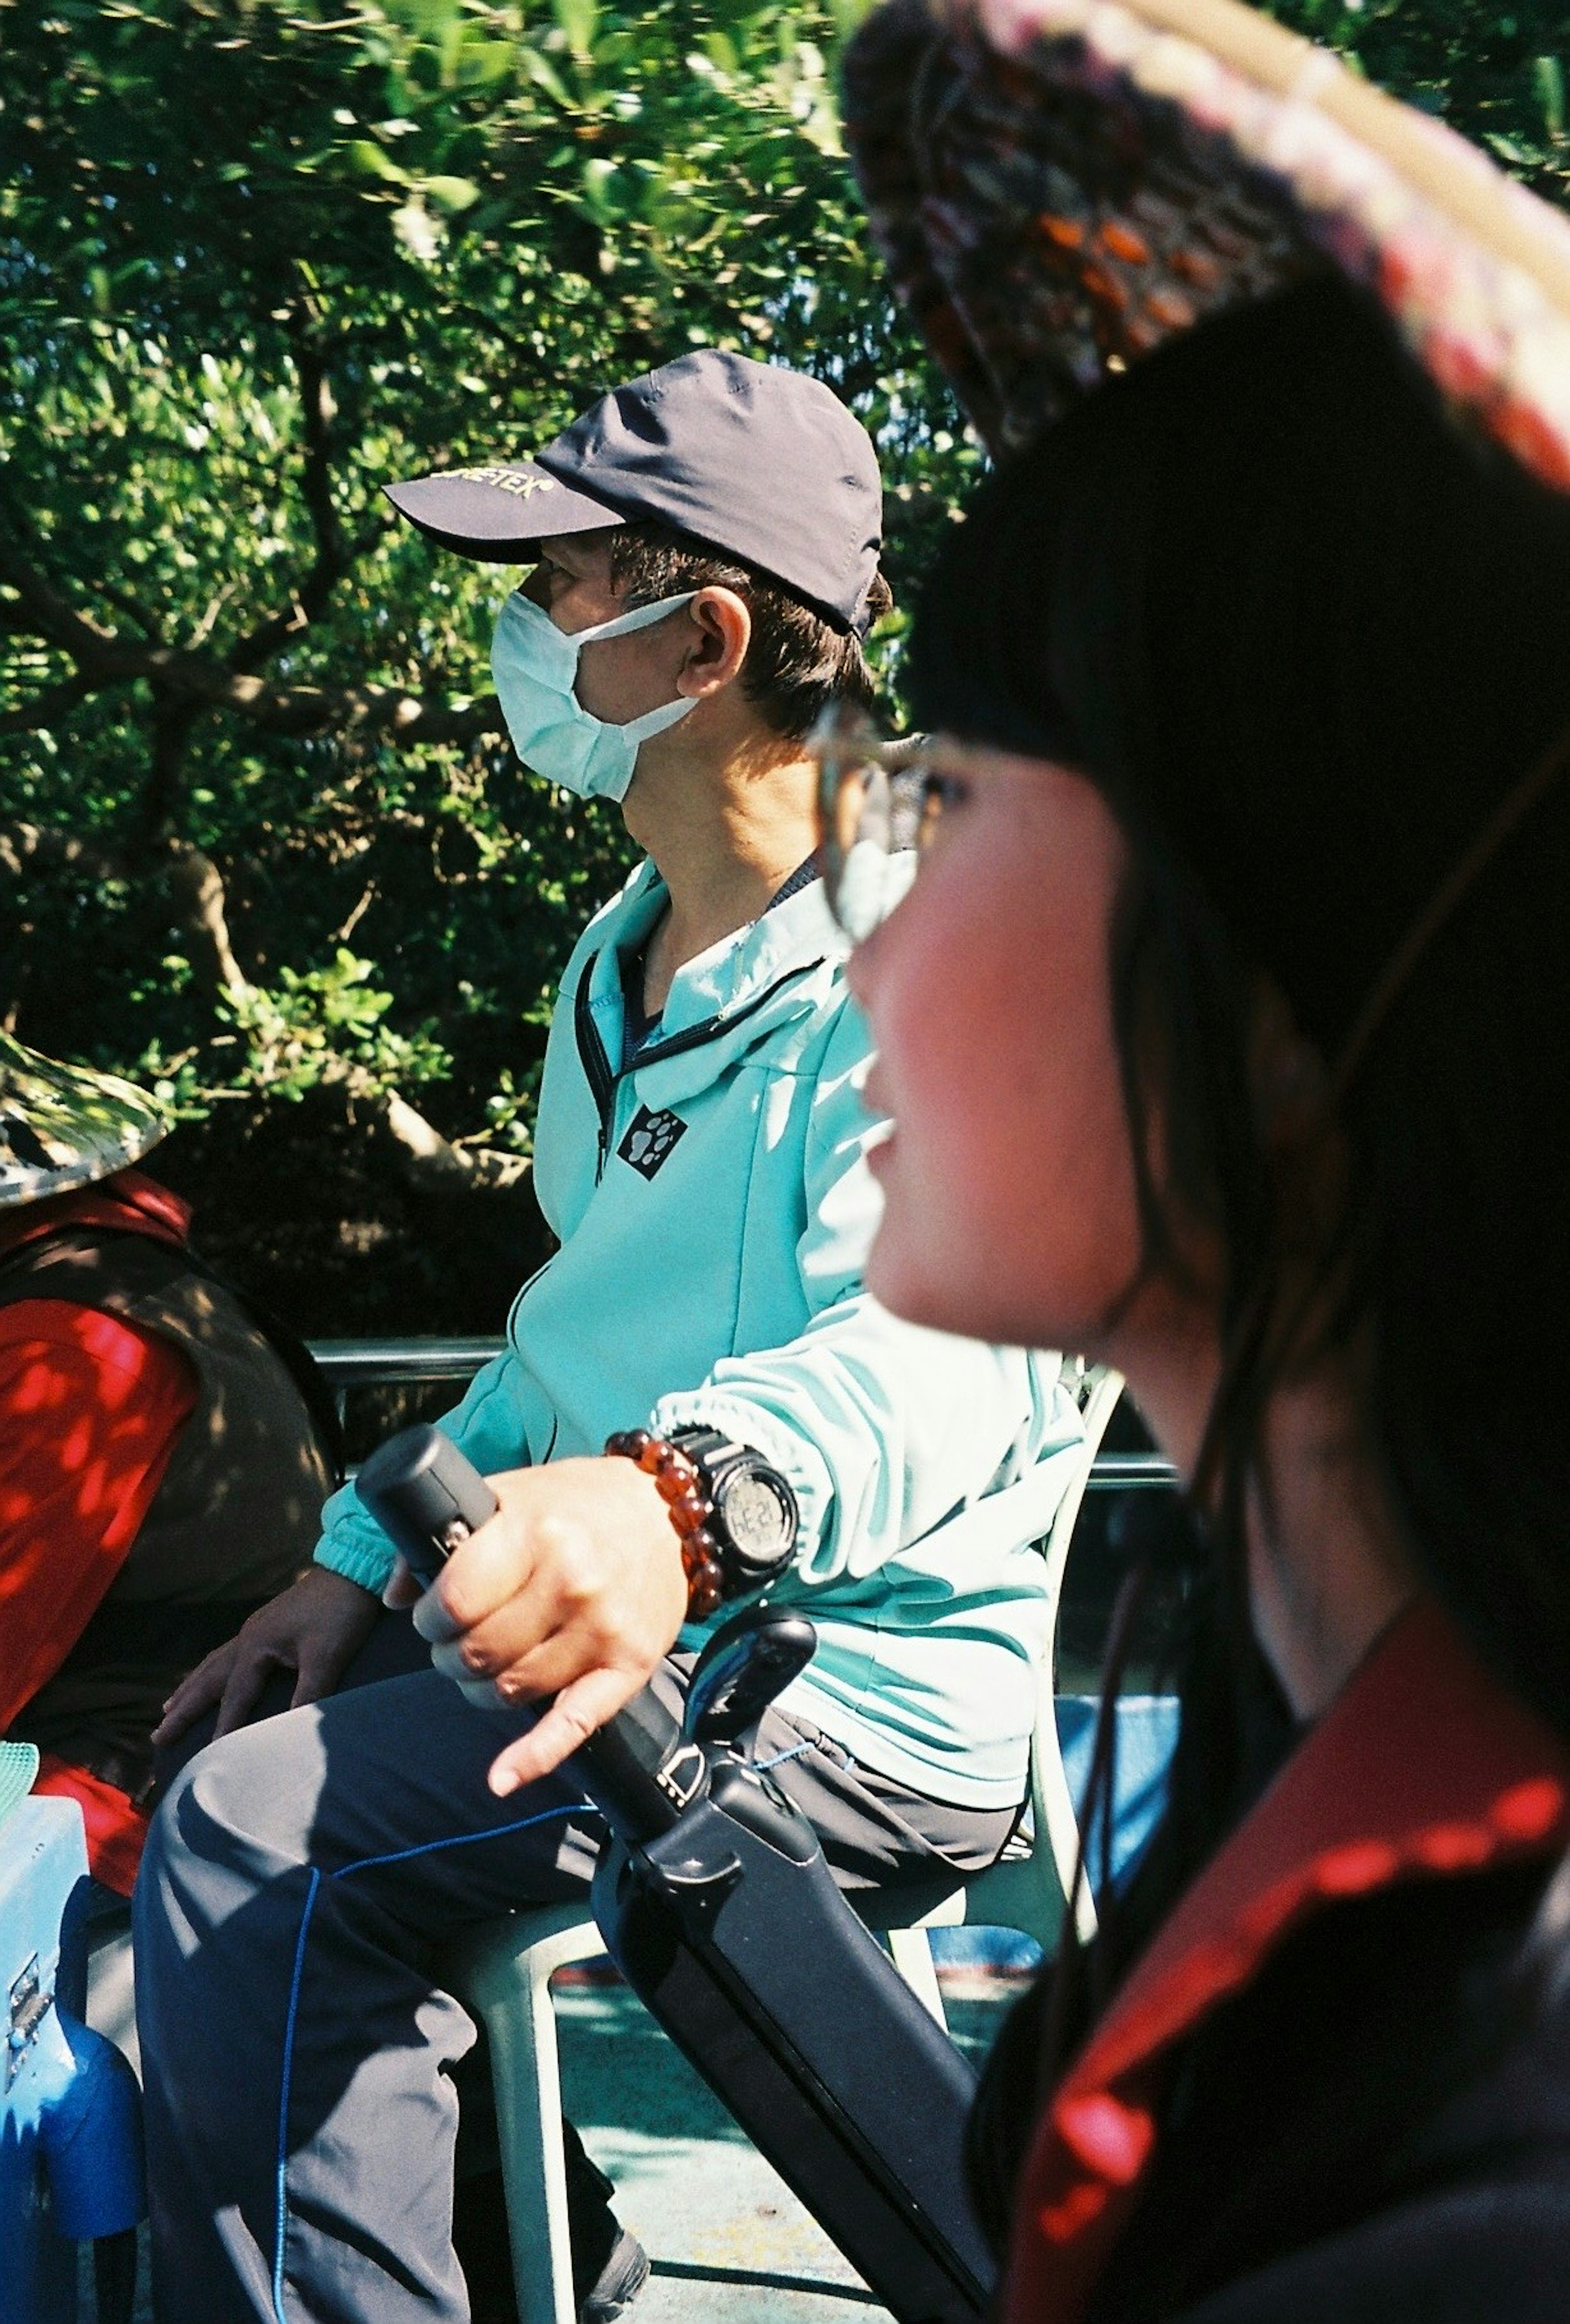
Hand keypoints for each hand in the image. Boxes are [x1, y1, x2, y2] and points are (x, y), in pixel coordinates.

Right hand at [151, 1566, 382, 1745]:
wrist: (352, 1569)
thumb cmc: (340, 1613)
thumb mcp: (327, 1655)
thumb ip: (308, 1693)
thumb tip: (292, 1732)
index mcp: (257, 1645)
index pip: (235, 1697)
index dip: (223, 1728)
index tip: (206, 1757)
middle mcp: (247, 1637)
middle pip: (208, 1680)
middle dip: (184, 1709)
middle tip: (157, 1735)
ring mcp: (254, 1629)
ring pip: (213, 1665)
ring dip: (190, 1688)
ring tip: (167, 1708)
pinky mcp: (266, 1625)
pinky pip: (227, 1654)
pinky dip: (211, 1670)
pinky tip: (209, 1674)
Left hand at [412, 1455, 686, 1795]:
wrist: (666, 1514)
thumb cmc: (579, 1504)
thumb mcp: (511, 1495)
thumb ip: (449, 1535)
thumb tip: (399, 1595)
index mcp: (536, 1534)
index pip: (455, 1603)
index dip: (430, 1619)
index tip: (432, 1616)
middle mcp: (572, 1583)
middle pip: (478, 1652)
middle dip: (451, 1655)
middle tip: (455, 1642)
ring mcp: (602, 1629)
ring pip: (512, 1691)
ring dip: (483, 1689)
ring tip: (484, 1667)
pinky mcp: (628, 1666)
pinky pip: (572, 1726)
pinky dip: (533, 1758)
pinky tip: (501, 1778)